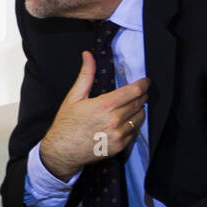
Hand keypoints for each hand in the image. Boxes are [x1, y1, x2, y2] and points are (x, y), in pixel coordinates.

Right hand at [38, 51, 149, 177]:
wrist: (61, 151)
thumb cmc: (66, 124)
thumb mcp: (74, 97)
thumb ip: (86, 75)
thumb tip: (88, 56)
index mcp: (104, 106)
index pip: (133, 92)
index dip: (143, 84)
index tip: (145, 82)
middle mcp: (114, 121)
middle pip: (139, 104)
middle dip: (141, 96)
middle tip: (139, 93)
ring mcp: (118, 135)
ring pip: (139, 118)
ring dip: (139, 110)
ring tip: (132, 107)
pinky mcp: (119, 147)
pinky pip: (134, 132)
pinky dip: (133, 125)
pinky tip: (125, 122)